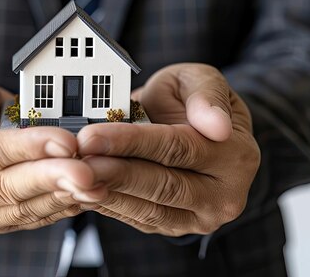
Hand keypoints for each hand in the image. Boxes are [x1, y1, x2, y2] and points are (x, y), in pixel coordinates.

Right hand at [0, 63, 104, 232]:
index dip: (30, 147)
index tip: (66, 140)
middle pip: (10, 187)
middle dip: (54, 178)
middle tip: (89, 172)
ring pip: (25, 208)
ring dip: (64, 197)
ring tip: (97, 184)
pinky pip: (33, 218)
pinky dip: (62, 207)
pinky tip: (86, 196)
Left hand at [76, 63, 259, 235]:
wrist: (195, 129)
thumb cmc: (192, 100)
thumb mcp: (200, 80)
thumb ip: (207, 94)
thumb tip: (216, 125)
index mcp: (237, 155)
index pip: (177, 148)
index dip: (130, 143)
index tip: (91, 136)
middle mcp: (224, 195)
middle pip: (162, 185)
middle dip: (113, 173)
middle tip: (75, 163)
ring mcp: (200, 217)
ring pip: (149, 210)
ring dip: (107, 194)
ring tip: (73, 177)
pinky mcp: (176, 228)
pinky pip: (139, 220)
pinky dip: (109, 207)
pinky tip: (83, 192)